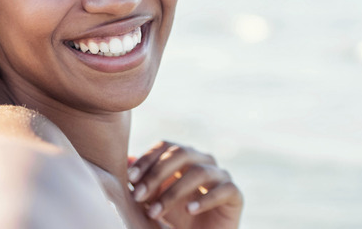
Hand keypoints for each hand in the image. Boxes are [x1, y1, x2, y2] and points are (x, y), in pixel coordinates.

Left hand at [127, 141, 241, 228]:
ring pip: (198, 172)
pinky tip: (188, 210)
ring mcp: (221, 175)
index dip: (147, 159)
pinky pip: (223, 190)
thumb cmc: (176, 216)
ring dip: (173, 192)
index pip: (165, 146)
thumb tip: (127, 159)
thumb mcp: (154, 198)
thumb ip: (142, 180)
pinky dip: (204, 200)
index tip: (130, 178)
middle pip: (181, 154)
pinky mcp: (235, 194)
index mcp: (184, 156)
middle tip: (138, 196)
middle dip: (156, 175)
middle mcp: (203, 160)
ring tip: (155, 212)